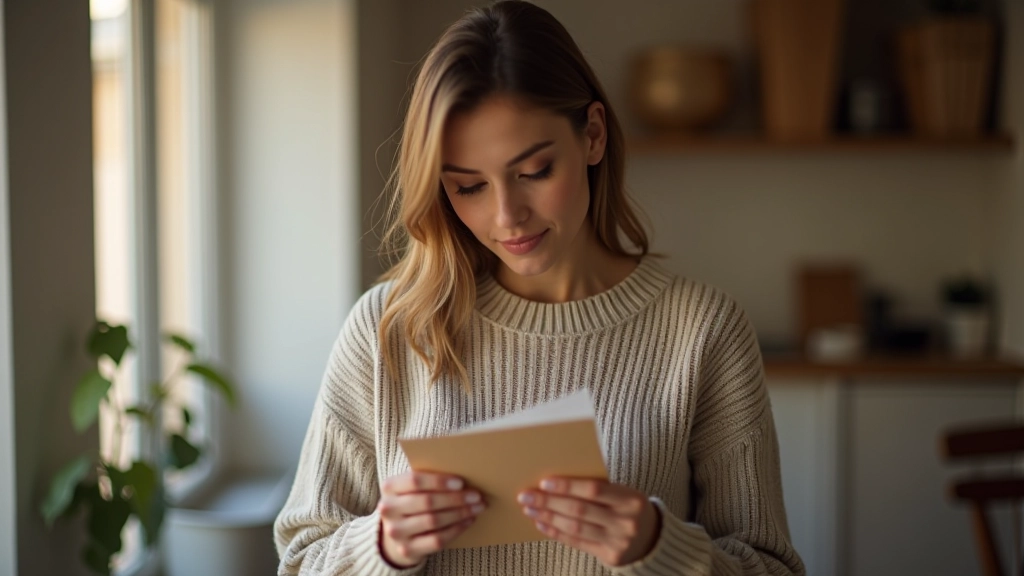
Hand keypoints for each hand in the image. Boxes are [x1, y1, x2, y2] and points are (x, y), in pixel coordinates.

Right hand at [377, 471, 485, 567]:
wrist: (395, 533)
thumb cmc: (410, 501)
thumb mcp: (410, 487)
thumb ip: (428, 479)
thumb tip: (463, 475)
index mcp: (389, 487)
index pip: (415, 481)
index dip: (439, 481)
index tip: (461, 482)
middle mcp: (388, 509)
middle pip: (427, 501)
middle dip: (455, 498)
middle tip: (476, 495)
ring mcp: (396, 532)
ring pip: (434, 521)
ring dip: (460, 513)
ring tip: (477, 507)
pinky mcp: (407, 550)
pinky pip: (436, 539)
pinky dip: (456, 529)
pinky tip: (468, 521)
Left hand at [518, 477, 660, 566]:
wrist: (652, 537)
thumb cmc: (628, 507)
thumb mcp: (622, 493)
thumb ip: (598, 488)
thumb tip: (556, 481)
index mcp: (631, 499)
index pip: (594, 490)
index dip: (567, 486)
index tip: (544, 482)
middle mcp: (626, 522)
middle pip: (579, 510)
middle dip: (549, 502)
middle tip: (526, 495)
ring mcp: (618, 542)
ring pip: (575, 528)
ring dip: (548, 518)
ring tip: (530, 509)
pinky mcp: (610, 557)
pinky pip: (577, 543)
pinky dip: (556, 533)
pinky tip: (542, 524)